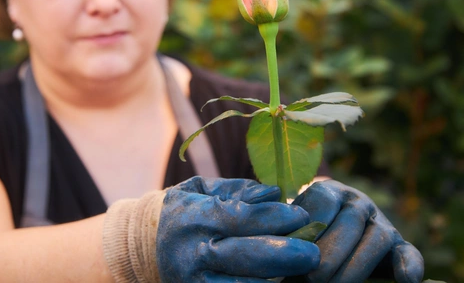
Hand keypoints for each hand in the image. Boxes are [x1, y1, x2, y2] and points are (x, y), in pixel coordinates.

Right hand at [156, 176, 320, 281]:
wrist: (150, 244)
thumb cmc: (189, 210)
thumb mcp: (205, 189)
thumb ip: (239, 190)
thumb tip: (274, 194)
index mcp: (196, 218)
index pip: (243, 218)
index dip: (276, 218)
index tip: (302, 216)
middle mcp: (194, 253)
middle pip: (246, 256)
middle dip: (285, 256)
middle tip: (313, 254)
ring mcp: (194, 282)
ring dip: (275, 281)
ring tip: (300, 274)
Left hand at [290, 180, 423, 282]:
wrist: (332, 228)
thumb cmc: (305, 230)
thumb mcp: (297, 223)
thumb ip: (293, 231)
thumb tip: (281, 253)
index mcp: (329, 191)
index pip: (323, 200)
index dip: (311, 224)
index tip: (296, 248)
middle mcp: (357, 202)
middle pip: (350, 221)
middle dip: (330, 252)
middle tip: (312, 277)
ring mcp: (380, 221)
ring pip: (377, 237)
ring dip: (356, 265)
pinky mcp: (398, 244)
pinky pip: (408, 252)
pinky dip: (409, 264)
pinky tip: (406, 280)